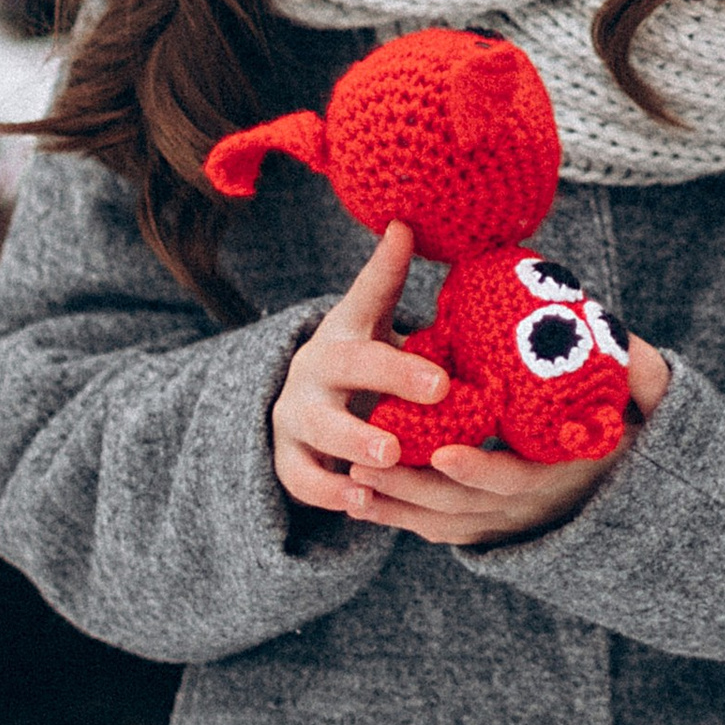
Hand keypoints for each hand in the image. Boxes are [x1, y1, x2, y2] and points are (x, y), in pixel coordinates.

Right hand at [272, 224, 447, 516]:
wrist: (303, 400)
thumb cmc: (357, 354)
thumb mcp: (370, 315)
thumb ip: (387, 277)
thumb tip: (406, 221)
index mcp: (345, 328)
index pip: (368, 301)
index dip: (393, 294)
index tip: (429, 321)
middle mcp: (314, 367)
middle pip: (347, 366)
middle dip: (392, 376)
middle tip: (437, 390)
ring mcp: (296, 414)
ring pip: (320, 428)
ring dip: (355, 443)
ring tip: (390, 458)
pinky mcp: (287, 457)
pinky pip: (301, 480)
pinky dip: (329, 493)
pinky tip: (361, 504)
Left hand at [350, 332, 672, 549]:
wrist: (619, 490)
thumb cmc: (626, 434)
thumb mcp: (648, 409)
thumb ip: (645, 376)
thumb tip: (631, 342)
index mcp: (560, 475)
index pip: (515, 479)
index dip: (481, 470)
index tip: (445, 450)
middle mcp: (528, 509)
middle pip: (462, 506)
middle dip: (414, 486)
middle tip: (368, 461)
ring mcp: (503, 524)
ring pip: (441, 522)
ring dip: (396, 504)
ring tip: (351, 481)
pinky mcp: (484, 529)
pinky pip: (436, 531)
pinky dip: (399, 518)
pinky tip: (362, 499)